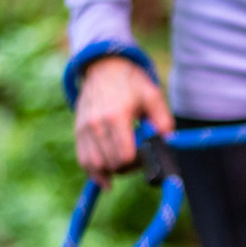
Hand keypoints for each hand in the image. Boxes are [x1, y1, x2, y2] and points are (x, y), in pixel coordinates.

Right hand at [74, 56, 173, 188]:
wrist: (103, 67)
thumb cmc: (131, 82)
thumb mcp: (153, 96)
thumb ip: (163, 120)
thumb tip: (167, 142)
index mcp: (116, 116)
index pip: (125, 156)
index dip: (139, 163)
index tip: (147, 156)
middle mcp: (96, 124)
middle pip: (111, 163)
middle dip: (128, 168)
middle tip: (139, 160)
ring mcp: (84, 128)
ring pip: (94, 165)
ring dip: (112, 171)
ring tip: (125, 165)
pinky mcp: (78, 131)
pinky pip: (83, 160)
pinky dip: (94, 172)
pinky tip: (107, 179)